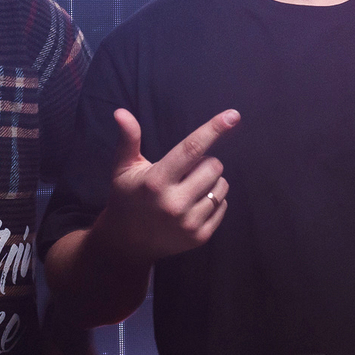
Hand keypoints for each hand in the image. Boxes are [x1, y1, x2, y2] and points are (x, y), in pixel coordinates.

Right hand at [91, 108, 239, 265]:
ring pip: (222, 186)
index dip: (213, 129)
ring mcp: (188, 223)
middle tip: (186, 171)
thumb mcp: (123, 168)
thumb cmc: (127, 197)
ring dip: (211, 181)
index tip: (233, 115)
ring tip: (189, 188)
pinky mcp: (199, 237)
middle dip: (205, 162)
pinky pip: (223, 205)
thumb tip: (121, 112)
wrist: (126, 243)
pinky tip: (193, 204)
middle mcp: (174, 204)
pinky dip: (214, 200)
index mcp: (155, 182)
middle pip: (214, 166)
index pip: (190, 149)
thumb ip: (128, 139)